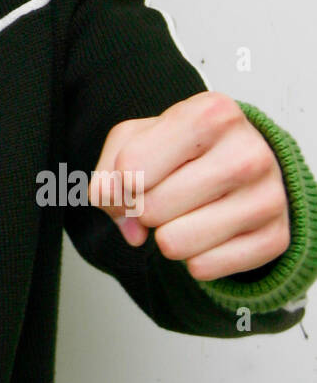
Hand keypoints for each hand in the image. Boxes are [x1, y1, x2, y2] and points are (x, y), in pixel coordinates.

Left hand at [89, 91, 290, 279]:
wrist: (248, 160)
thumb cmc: (185, 147)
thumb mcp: (136, 139)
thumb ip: (108, 176)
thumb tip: (129, 227)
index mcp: (211, 113)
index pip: (130, 168)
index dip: (120, 181)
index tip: (138, 173)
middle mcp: (247, 153)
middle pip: (151, 209)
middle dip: (145, 208)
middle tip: (168, 192)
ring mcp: (267, 198)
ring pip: (173, 244)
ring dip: (167, 234)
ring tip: (187, 210)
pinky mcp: (275, 239)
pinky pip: (202, 268)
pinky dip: (194, 256)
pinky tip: (211, 230)